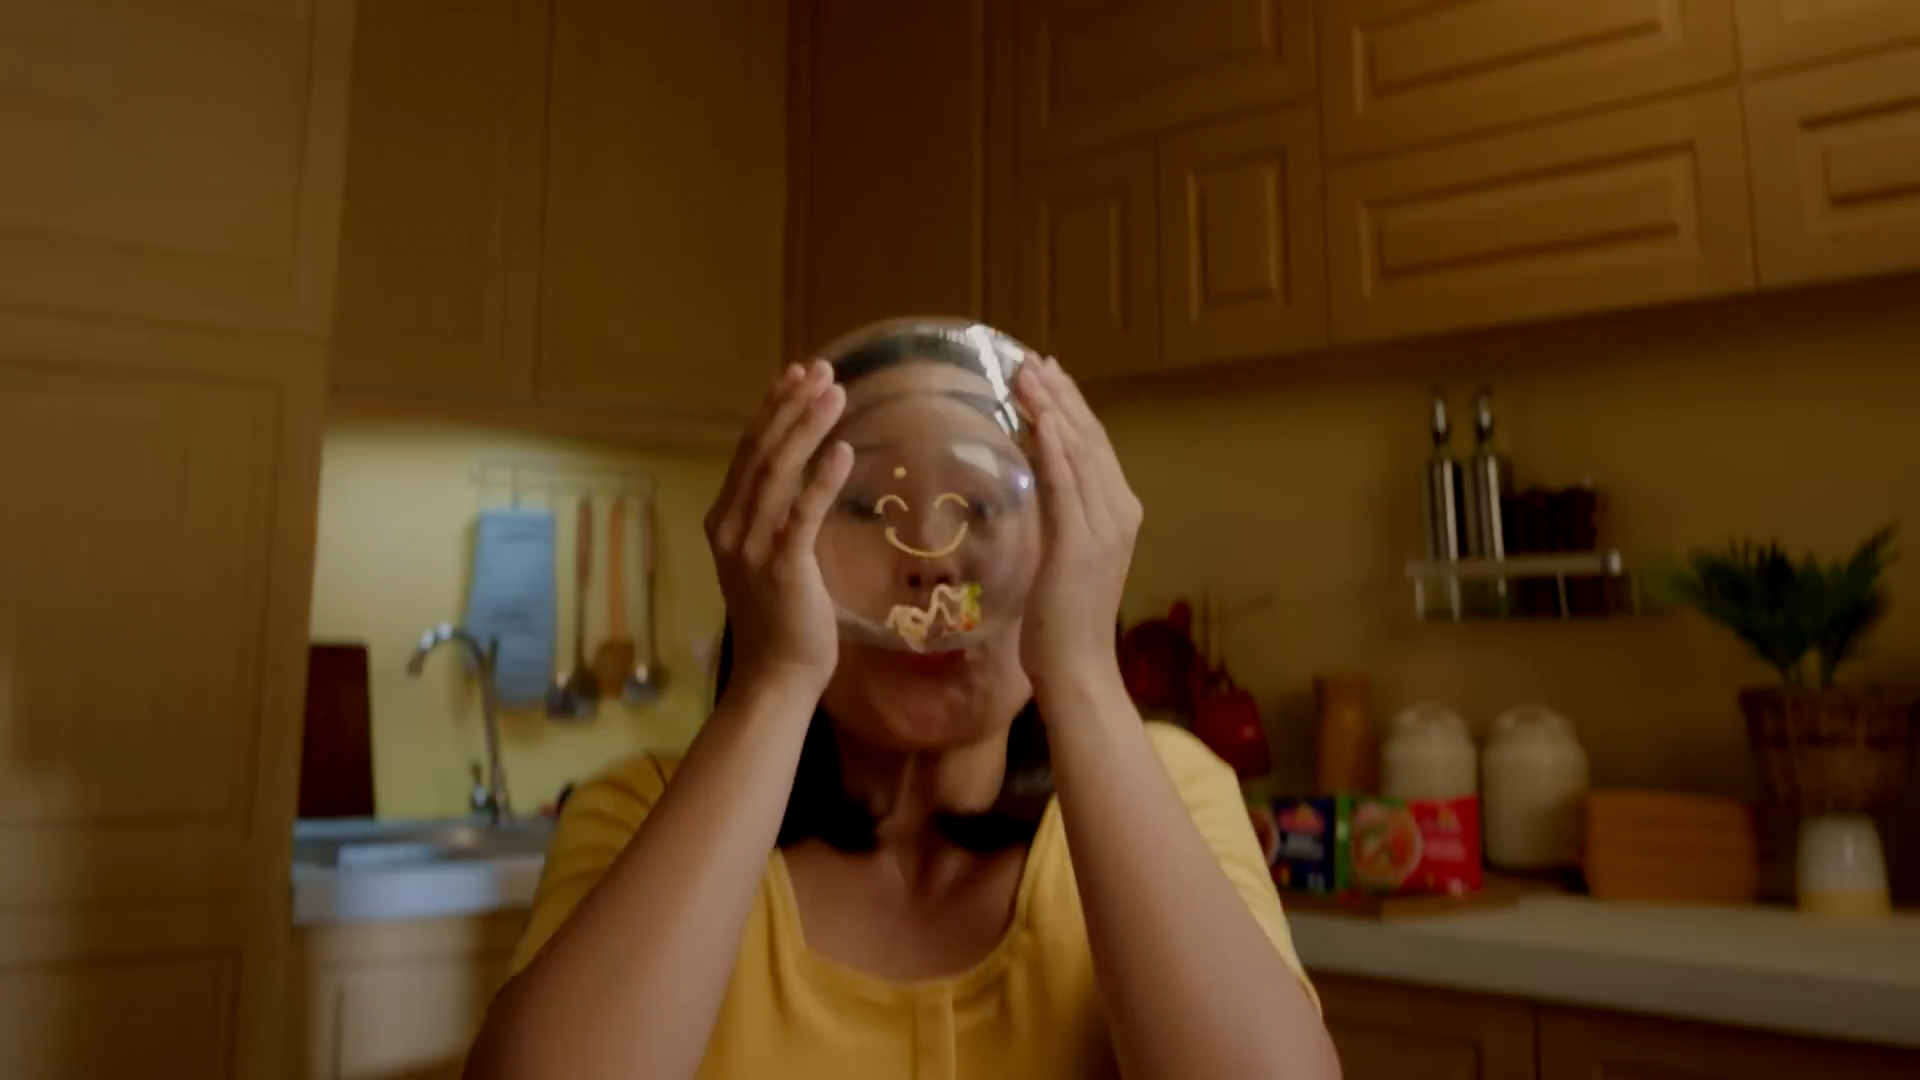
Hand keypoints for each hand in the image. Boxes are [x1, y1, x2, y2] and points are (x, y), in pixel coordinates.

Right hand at [704, 360, 852, 696]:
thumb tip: (806, 477)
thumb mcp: (772, 557)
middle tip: (823, 370)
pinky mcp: (781, 569)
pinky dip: (820, 480)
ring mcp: (751, 548)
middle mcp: (730, 528)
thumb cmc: (783, 619)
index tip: (797, 375)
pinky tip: (843, 451)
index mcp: (724, 520)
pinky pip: (801, 515)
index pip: (748, 451)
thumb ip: (778, 518)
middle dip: (792, 406)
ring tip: (835, 394)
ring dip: (807, 428)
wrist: (776, 676)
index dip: (772, 408)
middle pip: (760, 451)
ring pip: (777, 473)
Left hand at [1015, 356, 1139, 697]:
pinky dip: (1055, 448)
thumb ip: (1061, 521)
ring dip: (1052, 408)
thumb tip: (1041, 490)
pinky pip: (1066, 485)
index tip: (1047, 376)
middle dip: (1060, 396)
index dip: (1072, 408)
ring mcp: (1103, 527)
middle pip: (1090, 439)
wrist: (1079, 669)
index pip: (1094, 448)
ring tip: (1027, 374)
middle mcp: (1119, 513)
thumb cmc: (1064, 624)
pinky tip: (1042, 419)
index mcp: (1118, 515)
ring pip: (1079, 453)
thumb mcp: (1064, 560)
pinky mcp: (1079, 544)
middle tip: (1032, 360)